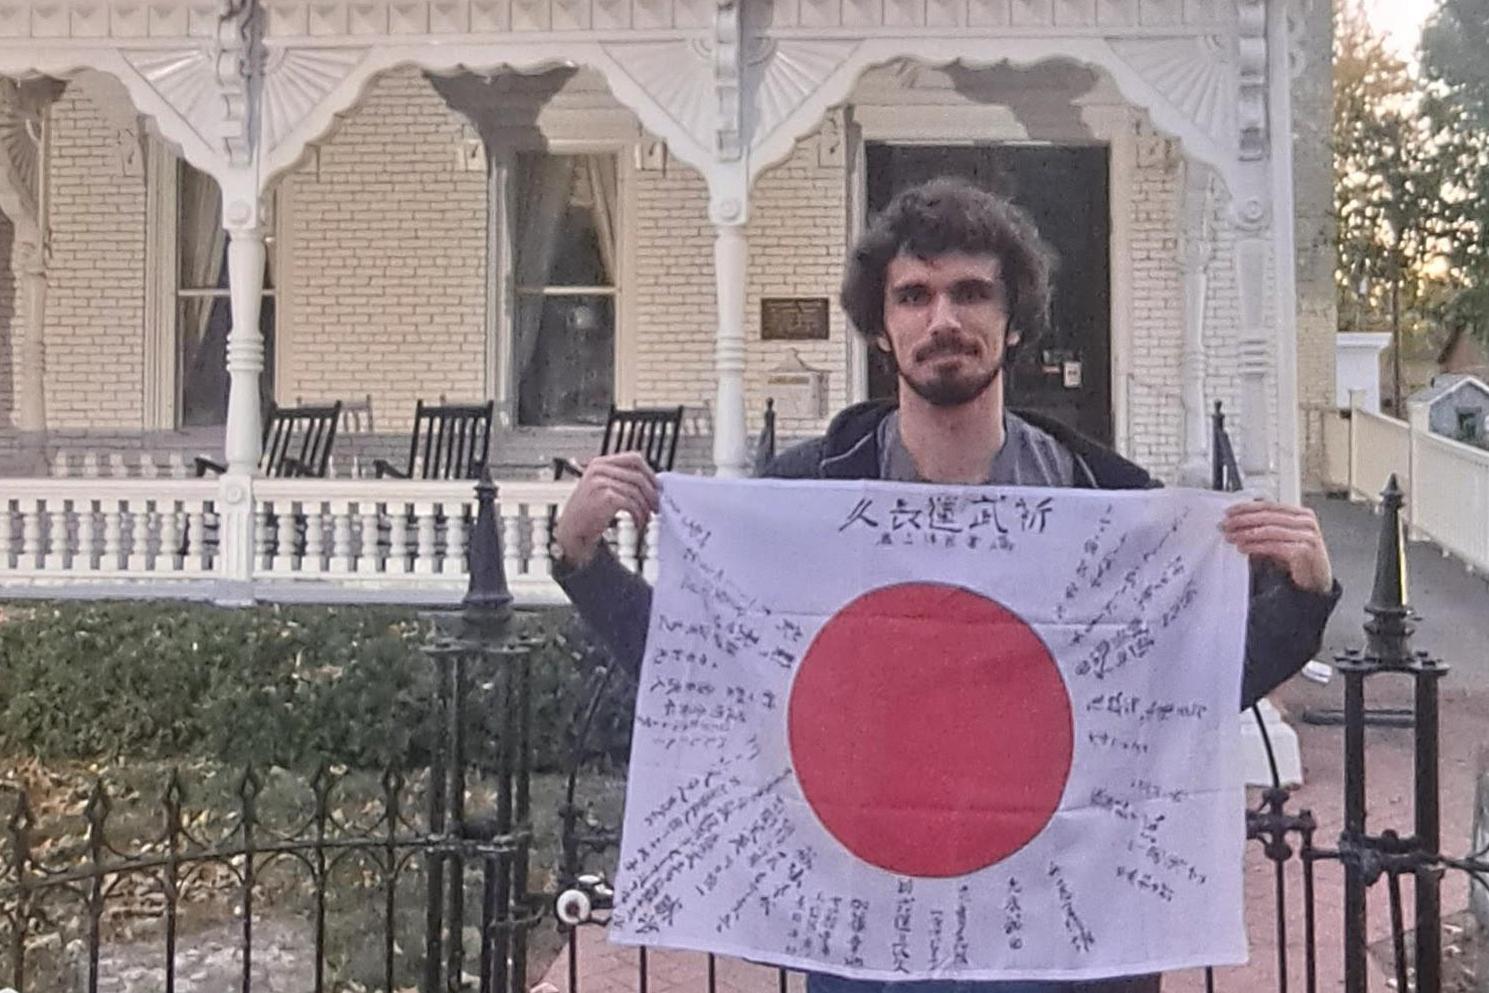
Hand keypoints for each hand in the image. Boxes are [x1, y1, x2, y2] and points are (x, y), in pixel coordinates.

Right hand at [553, 452, 660, 568]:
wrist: (571, 531)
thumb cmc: (587, 512)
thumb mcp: (600, 487)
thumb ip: (620, 480)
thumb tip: (650, 482)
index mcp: (600, 463)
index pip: (633, 458)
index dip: (649, 473)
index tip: (656, 487)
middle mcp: (599, 469)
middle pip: (638, 475)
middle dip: (651, 492)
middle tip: (656, 505)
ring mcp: (601, 482)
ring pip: (636, 491)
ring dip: (645, 507)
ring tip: (645, 517)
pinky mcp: (605, 497)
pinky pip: (631, 503)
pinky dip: (638, 515)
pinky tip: (637, 522)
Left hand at [1221, 501, 1333, 594]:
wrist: (1317, 581)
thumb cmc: (1298, 559)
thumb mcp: (1280, 539)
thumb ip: (1265, 529)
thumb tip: (1236, 523)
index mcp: (1300, 514)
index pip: (1269, 506)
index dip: (1246, 508)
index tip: (1229, 512)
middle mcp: (1305, 522)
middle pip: (1267, 516)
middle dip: (1243, 520)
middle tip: (1225, 524)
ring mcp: (1307, 535)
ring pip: (1269, 530)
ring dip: (1246, 533)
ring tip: (1230, 536)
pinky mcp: (1305, 551)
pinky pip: (1274, 546)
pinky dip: (1256, 546)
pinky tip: (1243, 548)